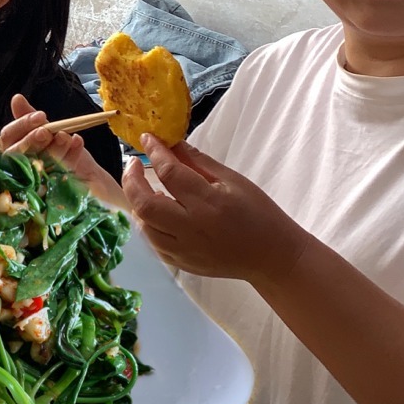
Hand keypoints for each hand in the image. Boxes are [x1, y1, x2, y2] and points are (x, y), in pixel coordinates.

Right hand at [0, 94, 128, 209]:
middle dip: (32, 138)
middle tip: (49, 132)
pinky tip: (78, 148)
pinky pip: (49, 181)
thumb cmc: (80, 170)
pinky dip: (67, 160)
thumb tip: (16, 99)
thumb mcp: (58, 139)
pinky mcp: (49, 204)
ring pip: (27, 166)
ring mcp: (34, 191)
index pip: (7, 139)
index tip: (41, 117)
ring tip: (68, 140)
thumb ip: (34, 121)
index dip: (20, 125)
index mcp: (22, 156)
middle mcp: (23, 174)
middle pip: (11, 154)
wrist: (109, 198)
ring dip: (50, 149)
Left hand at [124, 134, 309, 283]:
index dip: (154, 152)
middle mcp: (191, 228)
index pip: (169, 173)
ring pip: (143, 226)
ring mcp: (184, 250)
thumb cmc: (257, 213)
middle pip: (145, 204)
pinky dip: (147, 225)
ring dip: (138, 204)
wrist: (272, 257)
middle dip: (132, 180)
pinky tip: (156, 214)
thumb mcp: (233, 180)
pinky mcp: (181, 264)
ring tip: (147, 189)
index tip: (146, 138)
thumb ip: (198, 162)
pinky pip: (152, 244)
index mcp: (209, 203)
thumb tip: (171, 143)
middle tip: (133, 165)